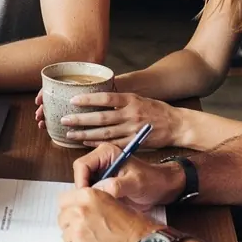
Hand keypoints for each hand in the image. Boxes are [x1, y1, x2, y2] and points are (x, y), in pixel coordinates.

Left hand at [58, 186, 155, 241]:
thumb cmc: (135, 226)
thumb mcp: (112, 202)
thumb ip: (92, 203)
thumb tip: (79, 207)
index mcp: (88, 196)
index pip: (64, 199)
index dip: (70, 207)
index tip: (76, 213)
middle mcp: (79, 211)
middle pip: (62, 217)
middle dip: (71, 222)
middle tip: (86, 229)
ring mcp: (77, 231)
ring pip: (65, 233)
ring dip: (74, 236)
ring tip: (92, 241)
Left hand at [59, 92, 181, 147]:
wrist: (177, 124)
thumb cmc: (156, 109)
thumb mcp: (139, 98)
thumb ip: (120, 99)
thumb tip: (98, 97)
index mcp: (130, 100)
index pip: (105, 98)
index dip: (88, 99)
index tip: (73, 100)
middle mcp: (130, 114)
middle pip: (101, 117)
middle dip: (81, 119)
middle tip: (65, 120)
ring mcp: (132, 129)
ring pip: (104, 133)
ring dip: (85, 134)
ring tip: (70, 134)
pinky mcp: (135, 142)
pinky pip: (113, 143)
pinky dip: (98, 144)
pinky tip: (86, 143)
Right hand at [73, 143, 185, 209]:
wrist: (162, 188)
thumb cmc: (152, 181)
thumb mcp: (136, 183)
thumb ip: (117, 185)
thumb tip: (98, 190)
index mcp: (106, 152)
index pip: (81, 165)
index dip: (81, 181)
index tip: (87, 197)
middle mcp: (100, 161)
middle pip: (79, 175)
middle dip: (84, 191)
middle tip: (91, 205)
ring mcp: (101, 173)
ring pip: (83, 185)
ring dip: (88, 197)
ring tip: (97, 208)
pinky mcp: (103, 184)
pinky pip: (91, 193)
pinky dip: (93, 201)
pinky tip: (101, 209)